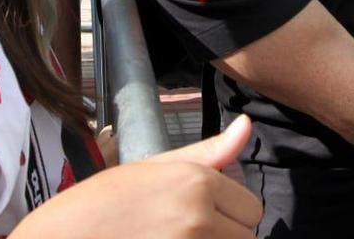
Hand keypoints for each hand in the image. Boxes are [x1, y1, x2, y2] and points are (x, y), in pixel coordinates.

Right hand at [12, 115, 260, 238]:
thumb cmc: (101, 204)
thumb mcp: (153, 168)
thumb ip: (207, 153)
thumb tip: (247, 126)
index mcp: (196, 182)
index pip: (252, 207)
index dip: (230, 214)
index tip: (198, 216)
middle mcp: (199, 217)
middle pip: (248, 238)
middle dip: (225, 237)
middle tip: (184, 232)